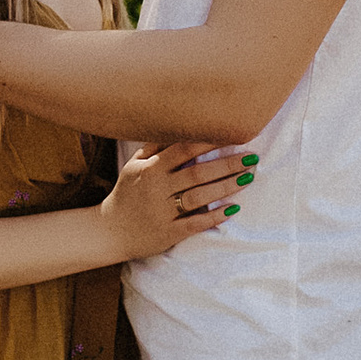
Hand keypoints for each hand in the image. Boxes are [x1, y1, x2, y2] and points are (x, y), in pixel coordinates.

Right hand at [102, 144, 248, 263]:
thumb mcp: (133, 167)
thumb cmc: (126, 194)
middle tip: (251, 157)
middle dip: (227, 164)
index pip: (184, 150)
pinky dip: (214, 216)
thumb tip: (177, 126)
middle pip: (198, 173)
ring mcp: (163, 212)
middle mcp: (157, 189)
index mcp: (151, 169)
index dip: (210, 142)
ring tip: (248, 178)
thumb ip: (154, 147)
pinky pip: (195, 223)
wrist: (109, 231)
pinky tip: (232, 209)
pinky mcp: (168, 233)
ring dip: (226, 187)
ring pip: (199, 196)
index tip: (232, 135)